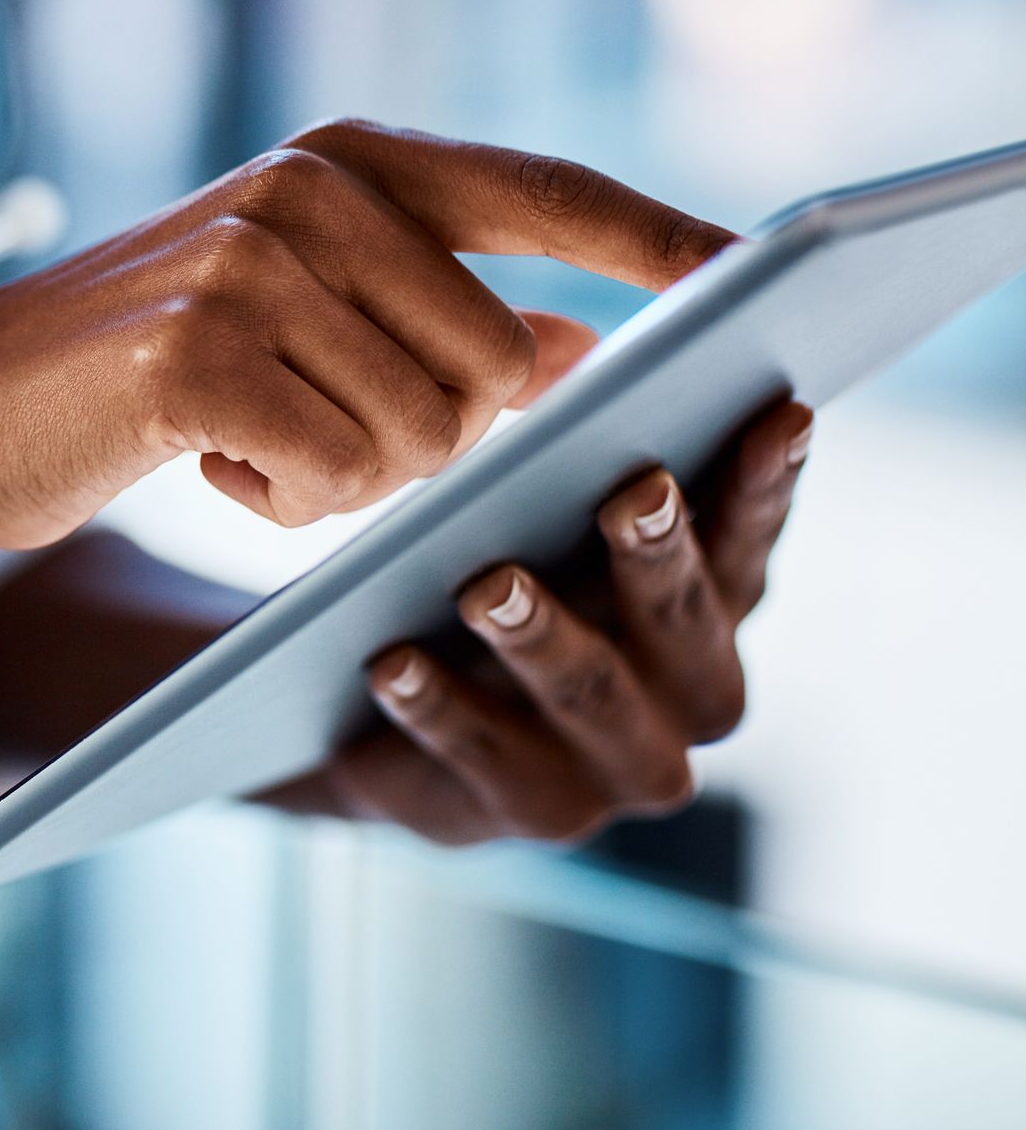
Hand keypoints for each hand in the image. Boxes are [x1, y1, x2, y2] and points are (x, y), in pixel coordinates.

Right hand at [0, 119, 731, 549]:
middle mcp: (311, 184)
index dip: (656, 241)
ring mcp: (253, 257)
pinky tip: (198, 461)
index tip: (750, 281)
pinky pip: (334, 479)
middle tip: (303, 431)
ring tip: (240, 439)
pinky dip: (280, 505)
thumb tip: (576, 350)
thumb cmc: (132, 379)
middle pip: (500, 365)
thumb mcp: (292, 314)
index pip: (545, 191)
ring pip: (424, 436)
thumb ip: (430, 310)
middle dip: (426, 441)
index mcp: (346, 160)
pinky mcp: (200, 350)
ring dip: (346, 480)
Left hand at [264, 401, 812, 843]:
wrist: (396, 718)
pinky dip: (435, 706)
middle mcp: (687, 699)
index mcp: (712, 609)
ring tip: (486, 584)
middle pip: (685, 628)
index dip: (767, 484)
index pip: (750, 542)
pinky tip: (389, 662)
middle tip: (632, 490)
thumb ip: (571, 447)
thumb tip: (577, 355)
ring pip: (588, 696)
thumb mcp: (538, 512)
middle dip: (660, 557)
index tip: (778, 413)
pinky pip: (477, 757)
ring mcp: (611, 769)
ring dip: (541, 636)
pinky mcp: (521, 812)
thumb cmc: (496, 571)